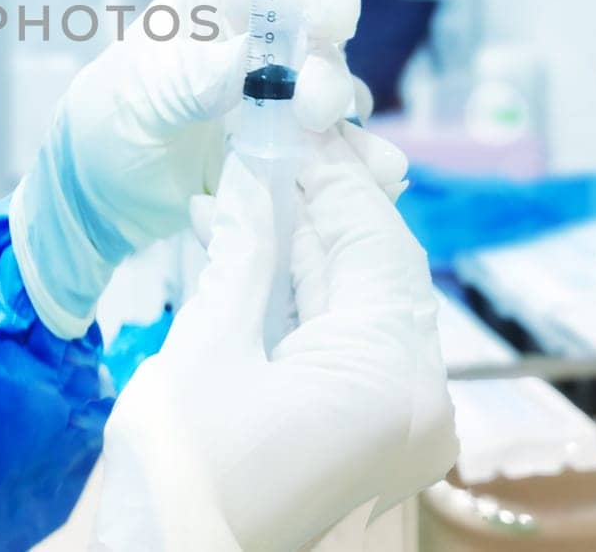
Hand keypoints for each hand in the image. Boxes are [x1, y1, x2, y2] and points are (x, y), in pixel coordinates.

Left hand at [9, 0, 365, 338]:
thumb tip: (262, 60)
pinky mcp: (286, 153)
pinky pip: (330, 153)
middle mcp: (252, 49)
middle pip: (314, 46)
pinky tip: (376, 183)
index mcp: (209, 11)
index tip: (334, 21)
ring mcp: (274, 103)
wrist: (92, 207)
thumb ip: (198, 76)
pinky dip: (355, 166)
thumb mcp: (139, 98)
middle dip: (326, 75)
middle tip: (320, 110)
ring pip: (333, 100)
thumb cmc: (100, 132)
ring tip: (371, 162)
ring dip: (351, 127)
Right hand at [91, 127, 457, 550]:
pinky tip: (255, 243)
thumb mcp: (205, 348)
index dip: (333, 173)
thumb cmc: (181, 479)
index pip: (376, 241)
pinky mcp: (364, 430)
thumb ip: (242, 256)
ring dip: (304, 243)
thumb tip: (251, 182)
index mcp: (392, 380)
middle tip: (272, 137)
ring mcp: (393, 421)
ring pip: (358, 298)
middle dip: (318, 202)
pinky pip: (343, 337)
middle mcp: (414, 400)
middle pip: (374, 267)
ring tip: (251, 181)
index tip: (296, 116)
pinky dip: (301, 290)